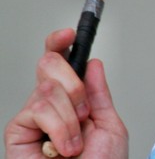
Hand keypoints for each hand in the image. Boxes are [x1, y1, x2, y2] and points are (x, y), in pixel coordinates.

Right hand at [4, 29, 128, 157]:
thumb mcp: (110, 125)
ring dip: (71, 116)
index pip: (60, 63)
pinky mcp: (17, 133)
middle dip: (72, 83)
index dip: (60, 43)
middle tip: (84, 111)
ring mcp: (32, 118)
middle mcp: (50, 105)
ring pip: (47, 89)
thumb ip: (99, 94)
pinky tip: (63, 148)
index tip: (70, 33)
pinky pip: (36, 110)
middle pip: (49, 64)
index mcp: (73, 100)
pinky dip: (58, 127)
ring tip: (77, 142)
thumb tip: (93, 63)